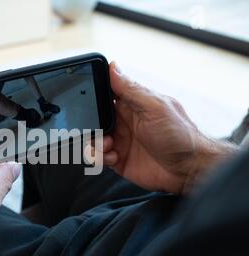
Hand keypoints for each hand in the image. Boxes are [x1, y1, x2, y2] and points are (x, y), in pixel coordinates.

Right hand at [101, 62, 236, 193]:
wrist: (188, 170)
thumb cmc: (180, 135)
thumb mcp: (155, 107)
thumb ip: (131, 89)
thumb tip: (114, 67)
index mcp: (132, 104)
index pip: (106, 94)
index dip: (93, 96)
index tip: (85, 101)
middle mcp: (124, 122)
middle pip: (95, 118)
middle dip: (90, 124)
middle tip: (100, 130)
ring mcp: (121, 141)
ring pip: (93, 138)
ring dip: (95, 143)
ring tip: (108, 146)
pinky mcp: (119, 159)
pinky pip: (99, 157)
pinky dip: (100, 158)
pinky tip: (114, 158)